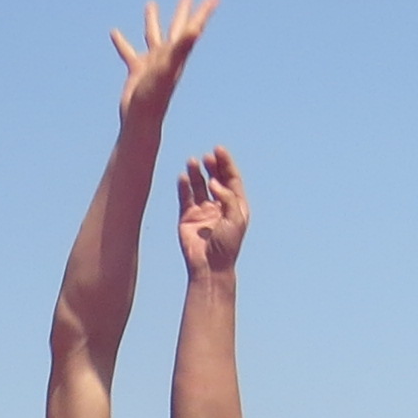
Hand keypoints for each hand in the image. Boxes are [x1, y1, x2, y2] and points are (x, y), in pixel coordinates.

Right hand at [108, 0, 218, 124]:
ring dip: (153, 20)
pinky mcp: (137, 70)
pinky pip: (129, 52)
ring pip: (152, 36)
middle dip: (182, 12)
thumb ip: (182, 47)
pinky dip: (122, 42)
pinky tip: (114, 32)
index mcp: (177, 53)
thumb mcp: (168, 67)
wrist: (142, 118)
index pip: (193, 28)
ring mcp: (152, 63)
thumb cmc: (155, 95)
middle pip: (177, 28)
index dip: (204, 12)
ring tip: (150, 3)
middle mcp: (167, 56)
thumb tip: (196, 29)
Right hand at [171, 146, 246, 278]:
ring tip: (192, 161)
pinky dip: (183, 186)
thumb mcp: (235, 219)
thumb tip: (214, 182)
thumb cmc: (227, 246)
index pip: (231, 179)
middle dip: (212, 166)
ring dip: (196, 173)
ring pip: (199, 186)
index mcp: (235, 205)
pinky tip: (183, 176)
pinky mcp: (187, 217)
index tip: (219, 150)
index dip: (226, 163)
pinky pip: (185, 197)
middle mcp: (219, 205)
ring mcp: (203, 211)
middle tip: (208, 157)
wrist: (209, 267)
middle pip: (216, 179)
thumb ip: (226, 198)